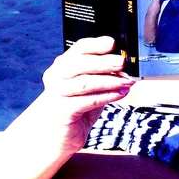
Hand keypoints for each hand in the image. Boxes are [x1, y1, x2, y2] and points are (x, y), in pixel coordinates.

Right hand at [38, 36, 134, 152]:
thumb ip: (103, 76)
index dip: (96, 44)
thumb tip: (125, 69)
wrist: (51, 136)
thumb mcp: (90, 89)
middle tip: (123, 62)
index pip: (79, 48)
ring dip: (109, 81)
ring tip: (127, 82)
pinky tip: (119, 95)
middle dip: (104, 62)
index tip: (113, 43)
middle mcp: (56, 76)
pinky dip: (106, 96)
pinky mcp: (62, 111)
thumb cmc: (74, 109)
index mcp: (63, 65)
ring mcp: (57, 93)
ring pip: (85, 82)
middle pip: (80, 63)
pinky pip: (87, 101)